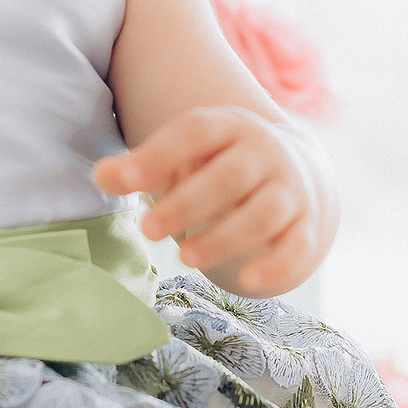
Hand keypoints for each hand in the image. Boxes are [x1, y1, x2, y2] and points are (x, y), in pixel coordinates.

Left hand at [94, 106, 319, 296]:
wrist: (297, 172)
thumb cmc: (219, 166)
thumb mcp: (183, 158)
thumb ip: (140, 167)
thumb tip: (99, 175)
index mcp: (229, 126)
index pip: (195, 131)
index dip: (160, 153)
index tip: (126, 179)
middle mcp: (265, 153)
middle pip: (230, 176)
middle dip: (188, 203)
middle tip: (147, 229)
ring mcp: (291, 189)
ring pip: (263, 213)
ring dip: (224, 237)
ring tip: (184, 257)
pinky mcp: (307, 226)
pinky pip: (297, 246)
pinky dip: (276, 265)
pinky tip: (248, 281)